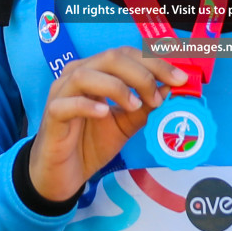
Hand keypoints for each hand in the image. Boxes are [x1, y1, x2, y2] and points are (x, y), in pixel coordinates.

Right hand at [28, 46, 187, 201]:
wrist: (62, 176)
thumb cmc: (90, 144)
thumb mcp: (125, 125)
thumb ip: (145, 107)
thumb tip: (169, 88)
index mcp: (96, 72)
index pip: (127, 55)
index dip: (155, 63)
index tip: (180, 79)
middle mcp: (76, 75)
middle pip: (110, 58)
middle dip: (142, 73)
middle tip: (159, 96)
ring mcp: (60, 94)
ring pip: (86, 74)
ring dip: (117, 87)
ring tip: (135, 106)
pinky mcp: (52, 116)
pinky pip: (66, 103)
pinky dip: (88, 105)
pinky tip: (105, 113)